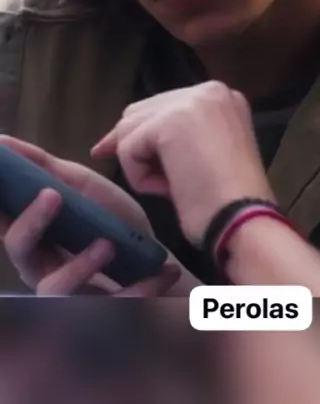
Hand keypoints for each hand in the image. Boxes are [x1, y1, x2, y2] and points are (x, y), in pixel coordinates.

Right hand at [0, 136, 198, 295]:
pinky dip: (142, 288)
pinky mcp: (105, 315)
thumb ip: (45, 167)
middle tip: (53, 194)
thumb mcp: (83, 189)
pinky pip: (116, 307)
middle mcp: (45, 274)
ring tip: (109, 244)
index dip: (9, 210)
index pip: (8, 228)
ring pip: (57, 292)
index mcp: (36, 244)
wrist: (155, 259)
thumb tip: (2, 141)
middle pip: (22, 256)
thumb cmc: (110, 221)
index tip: (27, 184)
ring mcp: (72, 299)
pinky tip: (164, 271)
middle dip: (32, 224)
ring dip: (80, 265)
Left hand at [91, 81, 274, 244]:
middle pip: (143, 109)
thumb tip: (126, 139)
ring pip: (131, 127)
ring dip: (138, 162)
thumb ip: (179, 137)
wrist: (243, 219)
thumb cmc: (227, 201)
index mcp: (222, 96)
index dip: (144, 130)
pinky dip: (138, 176)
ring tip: (167, 187)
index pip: (165, 105)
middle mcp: (208, 90)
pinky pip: (128, 148)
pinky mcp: (168, 123)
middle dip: (130, 140)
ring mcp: (189, 102)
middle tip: (115, 161)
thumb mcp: (207, 154)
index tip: (126, 150)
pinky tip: (165, 190)